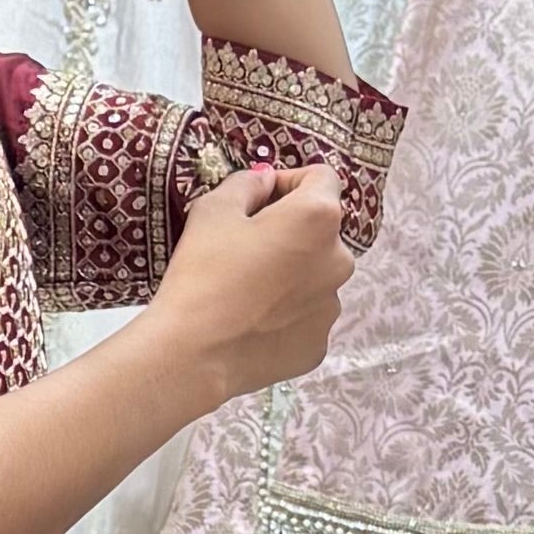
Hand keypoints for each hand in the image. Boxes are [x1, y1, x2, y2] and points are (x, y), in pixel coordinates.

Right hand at [152, 162, 351, 407]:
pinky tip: (251, 321)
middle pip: (320, 231)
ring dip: (290, 273)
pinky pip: (306, 316)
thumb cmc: (203, 273)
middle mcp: (340, 260)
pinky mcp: (318, 344)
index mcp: (319, 218)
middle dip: (289, 231)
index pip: (321, 179)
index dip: (288, 181)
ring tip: (247, 289)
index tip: (260, 198)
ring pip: (315, 276)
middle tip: (246, 247)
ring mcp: (332, 307)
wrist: (194, 355)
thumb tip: (266, 182)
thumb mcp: (213, 210)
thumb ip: (248, 183)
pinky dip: (285, 313)